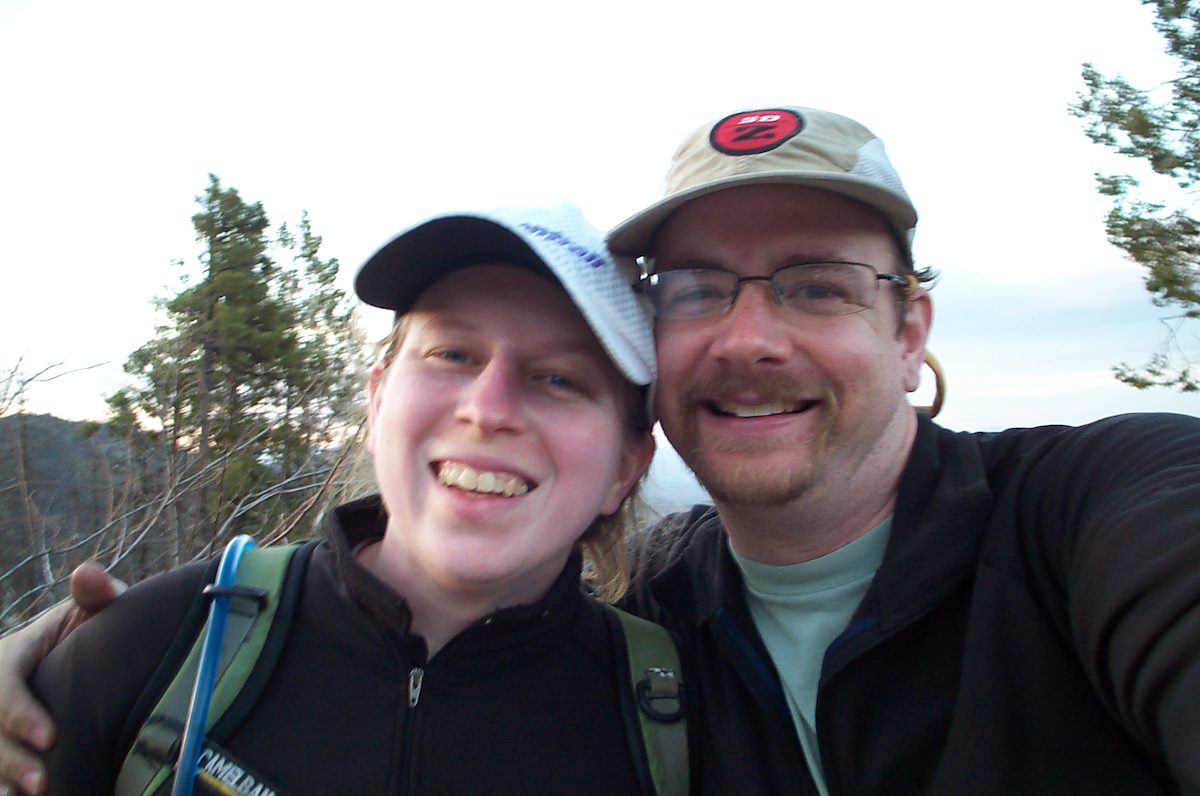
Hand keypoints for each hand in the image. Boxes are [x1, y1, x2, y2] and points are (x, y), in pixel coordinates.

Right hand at [0, 564, 124, 795]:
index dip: (19, 713)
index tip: (51, 737)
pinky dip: (0, 784)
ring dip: (3, 778)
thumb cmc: (81, 636)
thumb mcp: (85, 614)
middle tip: (43, 785)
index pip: (3, 684)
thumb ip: (94, 597)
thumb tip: (89, 573)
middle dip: (10, 759)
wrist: (63, 663)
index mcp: (11, 656)